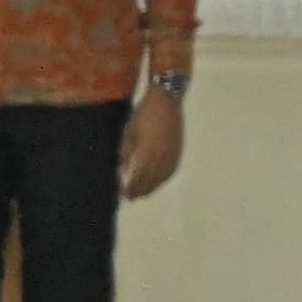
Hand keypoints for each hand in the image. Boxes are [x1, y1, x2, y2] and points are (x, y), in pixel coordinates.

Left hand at [120, 87, 184, 201]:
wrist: (165, 102)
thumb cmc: (142, 116)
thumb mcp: (128, 134)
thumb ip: (125, 154)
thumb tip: (123, 170)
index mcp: (147, 153)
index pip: (138, 177)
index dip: (131, 188)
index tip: (124, 196)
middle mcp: (161, 157)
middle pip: (151, 179)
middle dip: (140, 190)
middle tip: (131, 199)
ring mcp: (172, 154)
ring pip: (162, 177)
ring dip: (153, 187)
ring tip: (143, 194)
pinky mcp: (178, 150)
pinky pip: (171, 170)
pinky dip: (164, 178)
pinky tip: (158, 181)